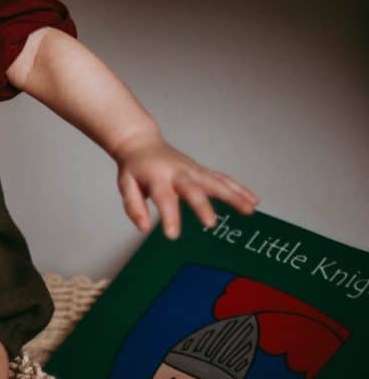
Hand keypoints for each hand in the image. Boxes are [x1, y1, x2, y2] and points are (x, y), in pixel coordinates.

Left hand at [113, 131, 258, 238]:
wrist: (141, 143)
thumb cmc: (135, 167)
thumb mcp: (125, 184)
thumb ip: (134, 206)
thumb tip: (144, 227)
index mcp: (157, 176)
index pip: (163, 197)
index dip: (169, 216)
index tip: (173, 235)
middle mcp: (177, 172)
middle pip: (192, 188)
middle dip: (202, 205)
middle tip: (211, 224)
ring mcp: (192, 170)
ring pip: (215, 181)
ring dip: (233, 195)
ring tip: (249, 210)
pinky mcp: (201, 171)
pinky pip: (222, 179)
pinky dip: (238, 189)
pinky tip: (253, 201)